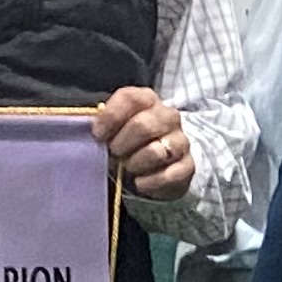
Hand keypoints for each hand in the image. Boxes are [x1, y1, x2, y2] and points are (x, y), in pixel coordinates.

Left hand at [96, 87, 193, 203]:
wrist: (160, 164)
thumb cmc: (130, 142)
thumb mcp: (115, 127)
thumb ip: (104, 123)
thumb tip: (95, 129)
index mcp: (148, 100)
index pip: (131, 98)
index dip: (111, 116)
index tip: (98, 134)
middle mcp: (168, 116)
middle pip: (144, 125)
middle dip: (122, 144)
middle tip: (114, 153)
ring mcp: (181, 141)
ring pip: (157, 151)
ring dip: (135, 163)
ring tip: (128, 167)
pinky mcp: (187, 165)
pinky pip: (169, 175)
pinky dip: (149, 182)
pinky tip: (140, 182)